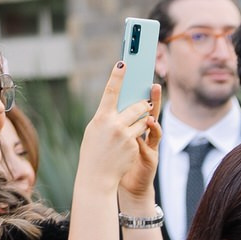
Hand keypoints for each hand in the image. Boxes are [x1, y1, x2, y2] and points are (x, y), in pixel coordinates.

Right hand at [80, 64, 160, 202]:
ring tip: (141, 121)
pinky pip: (141, 136)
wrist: (96, 176)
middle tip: (147, 101)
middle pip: (136, 106)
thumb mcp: (95, 130)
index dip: (117, 76)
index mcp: (101, 117)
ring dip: (144, 119)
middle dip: (142, 104)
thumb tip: (120, 106)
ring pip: (142, 120)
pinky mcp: (134, 146)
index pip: (111, 92)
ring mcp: (125, 136)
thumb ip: (106, 117)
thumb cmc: (93, 151)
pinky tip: (129, 144)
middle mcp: (114, 124)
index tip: (123, 63)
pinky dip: (138, 136)